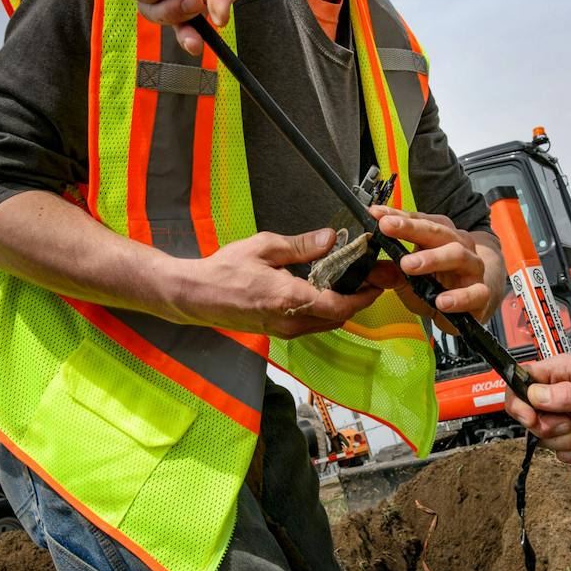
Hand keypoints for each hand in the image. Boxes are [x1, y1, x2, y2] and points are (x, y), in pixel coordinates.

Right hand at [165, 228, 381, 338]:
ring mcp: (283, 331)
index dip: (363, 296)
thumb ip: (301, 246)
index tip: (376, 282)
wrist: (195, 296)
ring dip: (340, 307)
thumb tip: (330, 238)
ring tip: (347, 284)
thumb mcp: (264, 247)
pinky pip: (310, 325)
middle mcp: (290, 321)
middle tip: (366, 279)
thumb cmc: (224, 271)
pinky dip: (322, 311)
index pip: (339, 305)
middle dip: (356, 300)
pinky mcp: (277, 332)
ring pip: (325, 324)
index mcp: (289, 298)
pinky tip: (321, 292)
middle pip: (338, 318)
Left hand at [366, 206, 499, 332]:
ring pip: (458, 255)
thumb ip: (391, 273)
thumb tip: (369, 269)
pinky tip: (442, 302)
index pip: (419, 221)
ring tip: (409, 265)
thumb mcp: (409, 280)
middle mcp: (459, 246)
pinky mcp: (481, 293)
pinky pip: (474, 292)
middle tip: (388, 227)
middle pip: (437, 231)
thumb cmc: (439, 286)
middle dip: (411, 228)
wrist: (474, 305)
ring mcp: (472, 268)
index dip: (398, 216)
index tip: (376, 213)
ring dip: (433, 258)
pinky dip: (459, 297)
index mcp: (440, 237)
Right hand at [504, 355, 570, 464]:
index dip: (520, 403)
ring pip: (547, 439)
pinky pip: (564, 453)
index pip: (521, 381)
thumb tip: (534, 394)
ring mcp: (567, 416)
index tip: (533, 419)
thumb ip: (567, 395)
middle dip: (554, 428)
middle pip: (530, 417)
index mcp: (562, 372)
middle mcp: (560, 393)